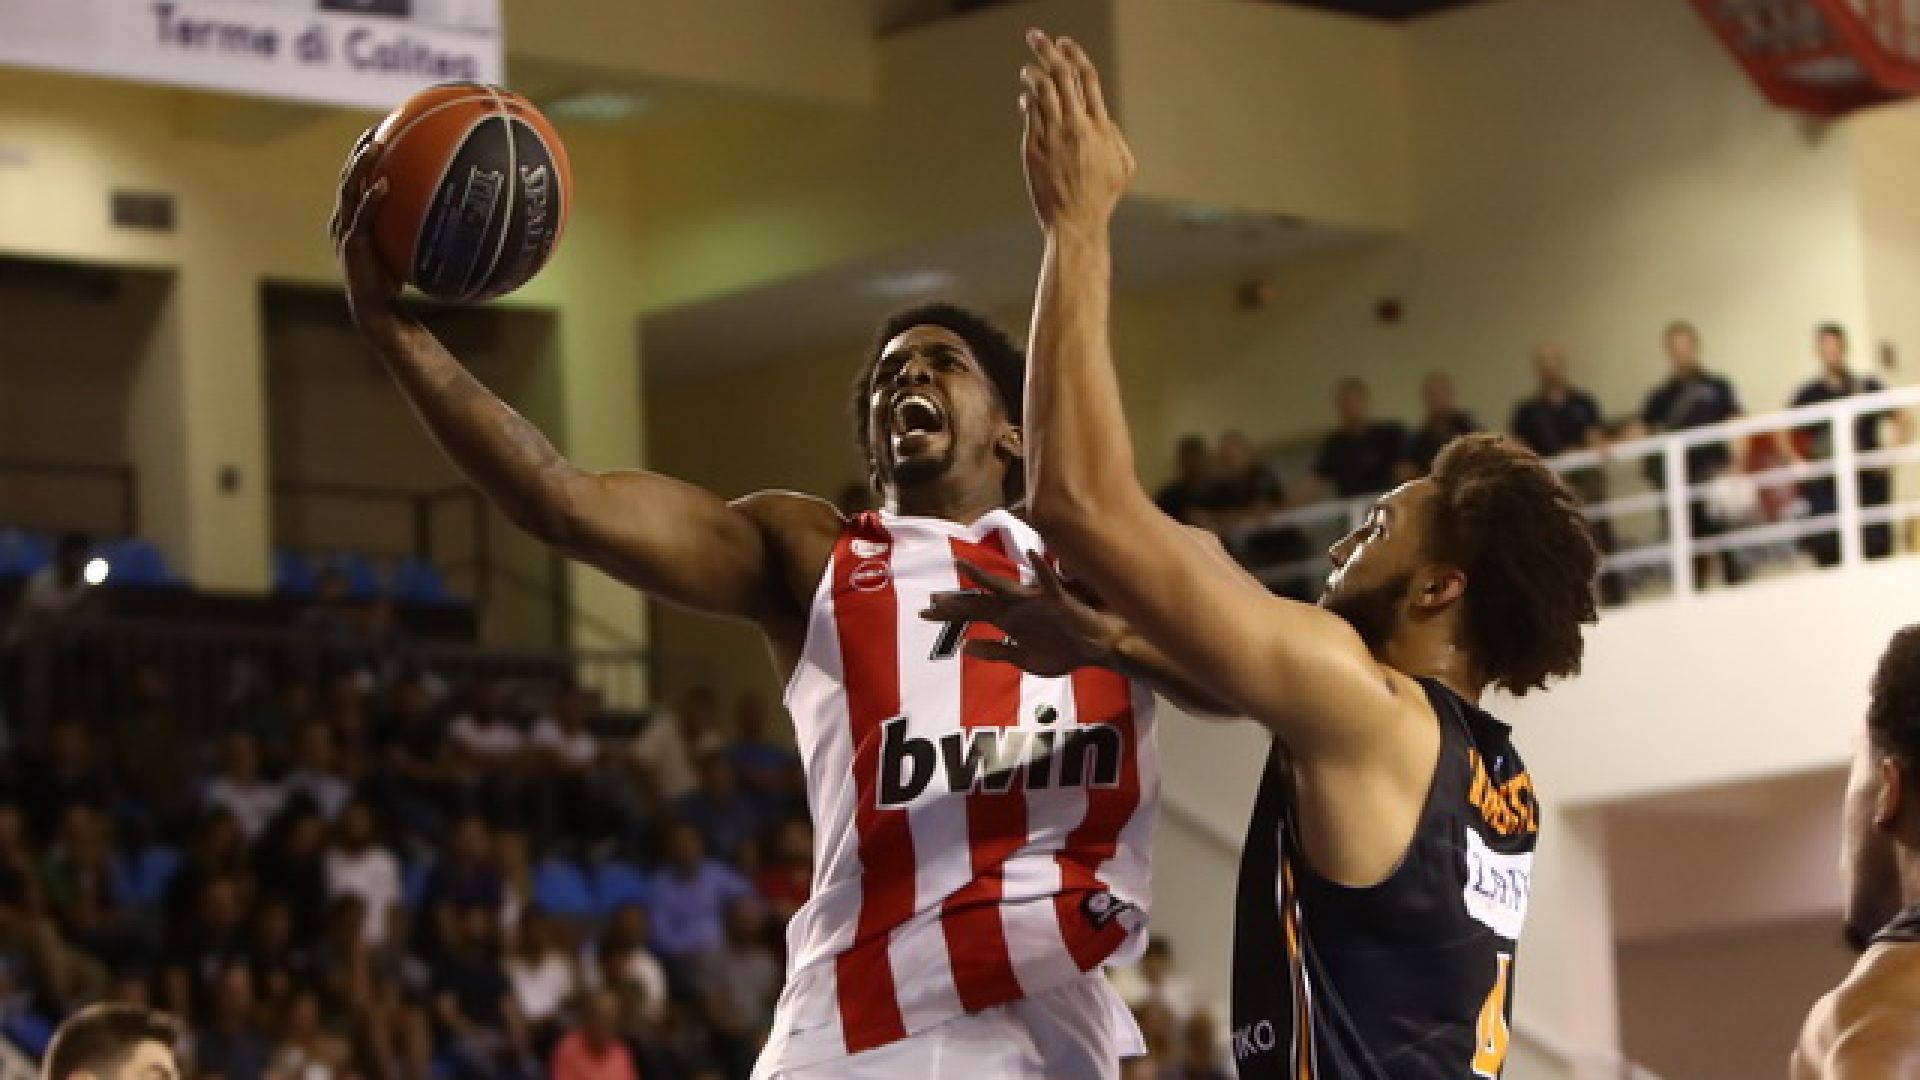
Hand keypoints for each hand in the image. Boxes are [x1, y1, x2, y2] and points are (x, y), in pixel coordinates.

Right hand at [328, 126, 402, 329]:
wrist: (378, 308)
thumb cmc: (395, 277)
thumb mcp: (403, 245)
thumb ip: (413, 224)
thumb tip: (448, 208)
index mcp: (353, 216)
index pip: (355, 178)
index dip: (363, 155)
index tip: (380, 131)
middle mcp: (344, 219)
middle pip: (348, 177)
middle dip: (359, 152)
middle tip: (375, 130)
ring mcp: (345, 230)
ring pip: (349, 190)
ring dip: (361, 166)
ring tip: (374, 147)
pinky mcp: (352, 244)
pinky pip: (362, 216)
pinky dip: (371, 199)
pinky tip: (384, 185)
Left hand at [919, 550, 1123, 677]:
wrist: (1099, 648)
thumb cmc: (1066, 651)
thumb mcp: (1025, 660)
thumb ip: (996, 653)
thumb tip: (965, 648)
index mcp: (1010, 621)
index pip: (972, 614)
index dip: (949, 613)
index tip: (924, 612)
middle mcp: (1018, 607)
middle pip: (980, 602)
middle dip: (956, 603)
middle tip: (930, 600)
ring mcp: (1036, 602)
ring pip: (1004, 588)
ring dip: (983, 578)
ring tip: (962, 565)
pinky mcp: (1059, 600)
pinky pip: (1050, 582)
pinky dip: (1042, 569)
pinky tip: (1032, 556)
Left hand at [1020, 30, 1133, 232]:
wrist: (1075, 223)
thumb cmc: (1102, 197)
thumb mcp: (1123, 166)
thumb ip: (1115, 136)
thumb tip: (1102, 116)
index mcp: (1100, 127)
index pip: (1087, 78)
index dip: (1075, 54)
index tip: (1065, 42)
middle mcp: (1076, 126)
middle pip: (1060, 75)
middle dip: (1047, 50)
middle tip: (1035, 36)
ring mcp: (1053, 137)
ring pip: (1040, 91)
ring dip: (1032, 73)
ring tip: (1027, 68)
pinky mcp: (1034, 149)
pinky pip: (1029, 115)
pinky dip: (1027, 101)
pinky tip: (1026, 98)